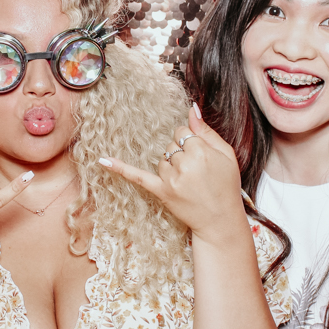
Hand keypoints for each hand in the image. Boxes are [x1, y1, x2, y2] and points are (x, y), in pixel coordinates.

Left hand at [98, 105, 246, 245]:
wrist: (220, 220)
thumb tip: (191, 109)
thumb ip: (207, 131)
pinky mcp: (161, 192)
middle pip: (171, 145)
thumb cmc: (226, 186)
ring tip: (188, 182)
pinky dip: (120, 168)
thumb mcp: (226, 155)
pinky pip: (137, 177)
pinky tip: (102, 160)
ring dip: (171, 166)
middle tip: (197, 172)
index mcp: (201, 152)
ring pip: (161, 159)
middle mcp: (184, 164)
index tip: (199, 155)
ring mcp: (170, 179)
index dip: (190, 142)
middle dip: (182, 154)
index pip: (182, 132)